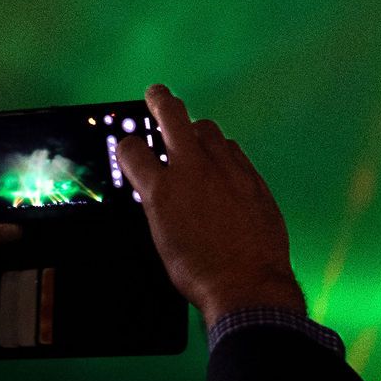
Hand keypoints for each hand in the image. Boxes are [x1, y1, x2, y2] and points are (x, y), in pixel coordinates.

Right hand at [114, 83, 307, 320]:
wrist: (247, 286)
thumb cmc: (199, 272)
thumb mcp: (162, 238)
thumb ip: (158, 204)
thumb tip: (156, 190)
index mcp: (162, 188)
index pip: (132, 149)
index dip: (127, 146)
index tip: (129, 146)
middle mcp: (194, 169)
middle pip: (173, 116)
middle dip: (160, 101)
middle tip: (156, 94)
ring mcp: (228, 170)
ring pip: (209, 129)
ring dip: (197, 131)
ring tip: (194, 140)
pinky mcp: (253, 179)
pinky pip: (235, 152)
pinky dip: (224, 153)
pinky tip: (223, 165)